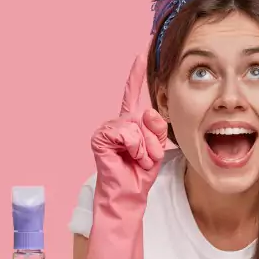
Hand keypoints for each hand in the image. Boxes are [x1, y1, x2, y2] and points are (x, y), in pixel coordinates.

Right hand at [81, 55, 167, 258]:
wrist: (124, 210)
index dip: (139, 74)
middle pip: (142, 113)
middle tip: (149, 158)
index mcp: (132, 129)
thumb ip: (157, 134)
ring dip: (146, 146)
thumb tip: (152, 117)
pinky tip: (131, 161)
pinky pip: (125, 131)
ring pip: (135, 123)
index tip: (145, 48)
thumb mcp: (156, 156)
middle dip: (153, 137)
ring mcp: (108, 133)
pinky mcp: (101, 140)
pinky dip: (134, 147)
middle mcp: (118, 128)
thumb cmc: (139, 185)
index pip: (138, 96)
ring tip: (141, 164)